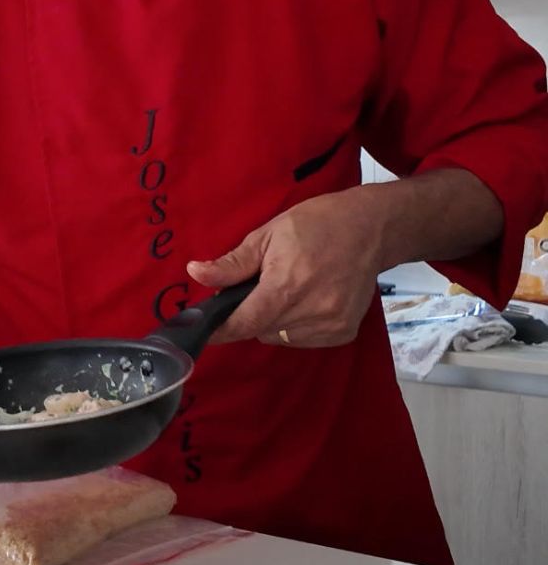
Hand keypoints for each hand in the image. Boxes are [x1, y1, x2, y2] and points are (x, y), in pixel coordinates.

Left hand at [186, 188, 383, 347]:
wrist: (370, 228)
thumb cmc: (314, 224)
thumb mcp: (267, 235)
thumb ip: (232, 263)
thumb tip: (195, 273)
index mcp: (287, 285)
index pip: (245, 322)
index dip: (222, 329)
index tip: (205, 329)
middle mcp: (311, 311)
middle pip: (261, 330)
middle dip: (250, 315)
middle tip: (257, 289)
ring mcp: (331, 325)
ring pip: (281, 338)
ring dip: (273, 321)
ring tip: (286, 290)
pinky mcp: (344, 332)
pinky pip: (304, 340)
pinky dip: (295, 326)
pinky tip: (305, 300)